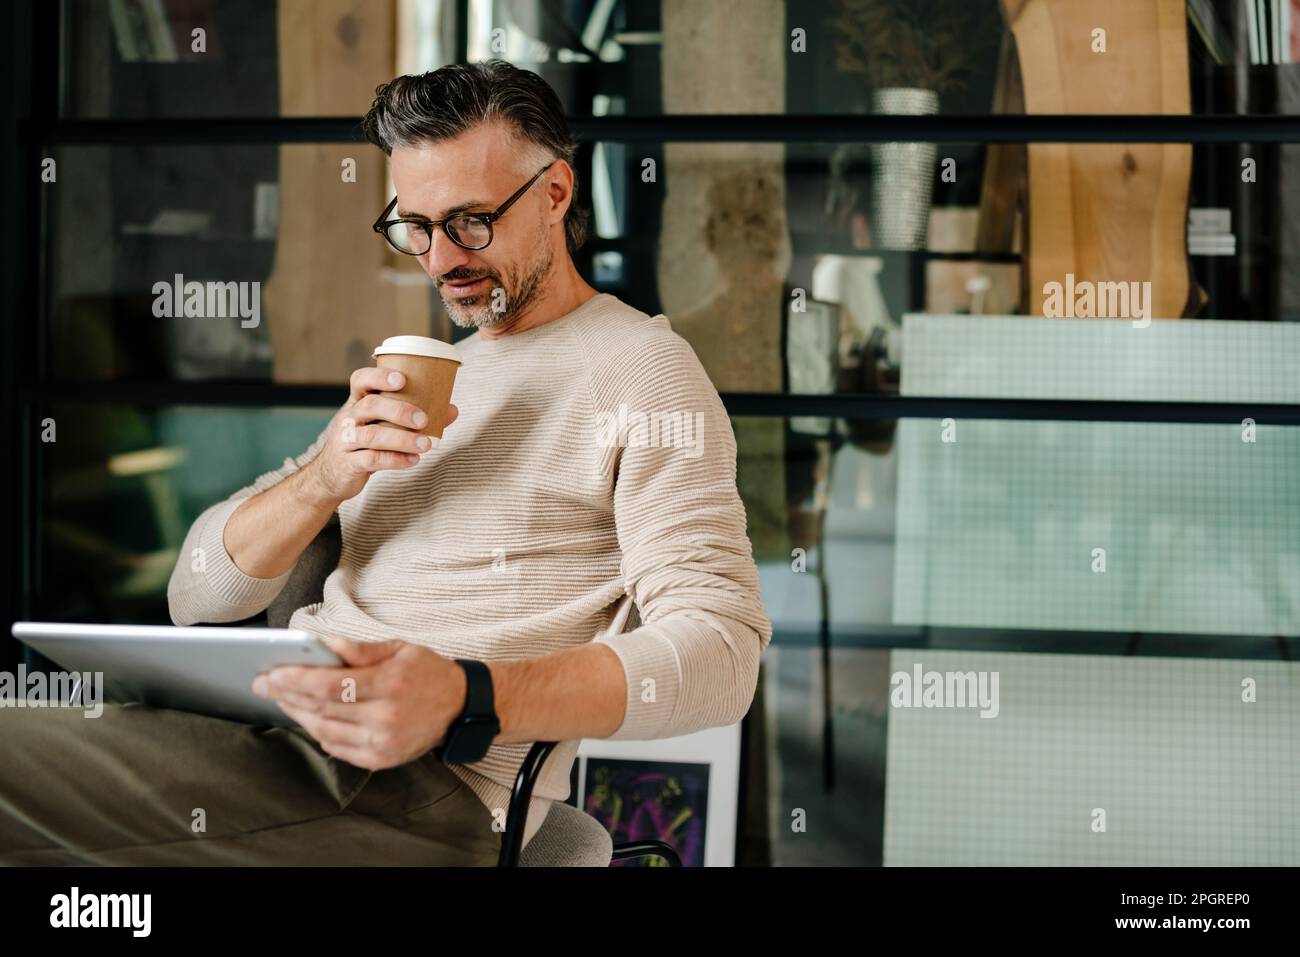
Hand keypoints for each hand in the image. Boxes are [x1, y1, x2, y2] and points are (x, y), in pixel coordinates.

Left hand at [251, 637, 468, 769]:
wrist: (459, 707)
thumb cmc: (427, 672)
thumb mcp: (400, 648)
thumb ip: (362, 649)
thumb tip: (325, 643)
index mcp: (390, 684)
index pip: (330, 685)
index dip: (295, 680)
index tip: (270, 674)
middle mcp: (385, 717)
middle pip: (322, 708)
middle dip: (287, 695)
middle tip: (263, 684)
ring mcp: (382, 742)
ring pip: (324, 730)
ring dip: (298, 714)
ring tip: (282, 699)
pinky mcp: (381, 759)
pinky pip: (337, 748)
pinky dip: (318, 732)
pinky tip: (309, 718)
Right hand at [304, 366, 459, 504]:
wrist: (332, 475)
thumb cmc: (365, 443)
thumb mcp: (383, 425)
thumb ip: (414, 417)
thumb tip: (452, 409)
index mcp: (357, 402)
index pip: (360, 380)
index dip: (379, 376)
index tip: (402, 379)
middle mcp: (349, 418)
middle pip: (369, 406)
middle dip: (399, 410)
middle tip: (423, 419)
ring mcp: (346, 441)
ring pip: (371, 435)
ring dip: (402, 438)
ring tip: (426, 444)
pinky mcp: (349, 463)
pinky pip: (372, 459)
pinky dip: (395, 460)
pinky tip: (414, 460)